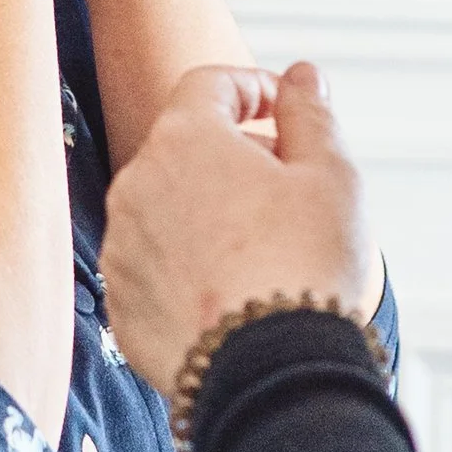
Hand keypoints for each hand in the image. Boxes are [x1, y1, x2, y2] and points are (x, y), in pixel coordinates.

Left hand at [100, 61, 382, 390]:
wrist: (272, 374)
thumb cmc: (306, 268)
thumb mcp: (330, 176)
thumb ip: (309, 114)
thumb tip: (300, 77)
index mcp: (184, 139)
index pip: (209, 84)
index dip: (252, 88)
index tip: (283, 111)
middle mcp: (135, 186)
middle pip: (184, 148)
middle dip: (233, 155)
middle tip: (289, 187)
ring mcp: (121, 249)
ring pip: (165, 209)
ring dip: (207, 212)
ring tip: (266, 248)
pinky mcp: (121, 305)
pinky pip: (154, 267)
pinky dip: (188, 267)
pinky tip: (234, 291)